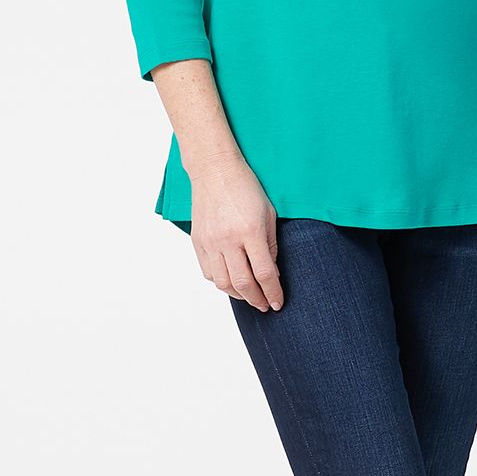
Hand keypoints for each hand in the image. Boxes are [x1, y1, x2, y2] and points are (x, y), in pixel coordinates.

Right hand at [188, 159, 284, 311]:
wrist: (214, 170)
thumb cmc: (246, 188)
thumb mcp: (268, 214)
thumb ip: (271, 245)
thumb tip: (272, 273)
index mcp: (250, 231)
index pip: (264, 273)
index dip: (273, 292)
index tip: (278, 303)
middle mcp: (228, 240)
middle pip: (243, 284)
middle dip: (257, 300)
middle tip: (265, 306)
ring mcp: (210, 242)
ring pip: (223, 283)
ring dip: (238, 295)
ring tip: (249, 296)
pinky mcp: (198, 241)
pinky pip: (208, 272)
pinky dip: (221, 283)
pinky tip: (231, 282)